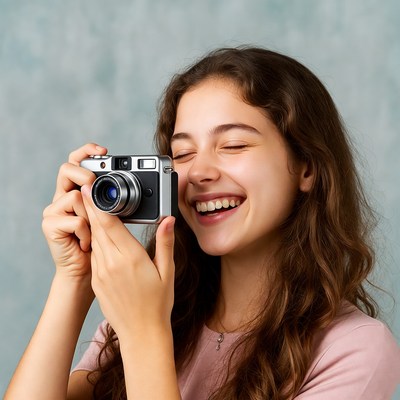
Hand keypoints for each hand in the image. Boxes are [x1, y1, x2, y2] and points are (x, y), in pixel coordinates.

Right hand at [42, 143, 106, 280]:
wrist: (86, 272)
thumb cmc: (100, 245)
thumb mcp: (107, 218)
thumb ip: (107, 200)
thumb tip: (123, 182)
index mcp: (76, 193)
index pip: (76, 163)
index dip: (85, 152)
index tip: (103, 149)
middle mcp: (61, 197)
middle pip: (68, 170)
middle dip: (85, 176)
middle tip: (95, 187)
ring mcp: (53, 211)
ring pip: (76, 197)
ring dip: (91, 218)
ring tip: (90, 233)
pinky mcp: (49, 225)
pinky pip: (77, 220)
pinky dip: (86, 234)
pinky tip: (85, 244)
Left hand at [81, 184, 175, 339]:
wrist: (141, 334)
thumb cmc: (158, 304)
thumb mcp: (167, 271)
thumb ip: (165, 243)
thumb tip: (168, 219)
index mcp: (130, 258)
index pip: (109, 223)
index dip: (98, 203)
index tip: (91, 187)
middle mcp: (111, 263)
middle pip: (97, 227)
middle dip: (91, 206)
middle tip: (86, 188)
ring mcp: (100, 273)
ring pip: (93, 239)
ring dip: (91, 221)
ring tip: (89, 205)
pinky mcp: (96, 280)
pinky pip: (94, 254)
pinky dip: (94, 239)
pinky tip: (96, 233)